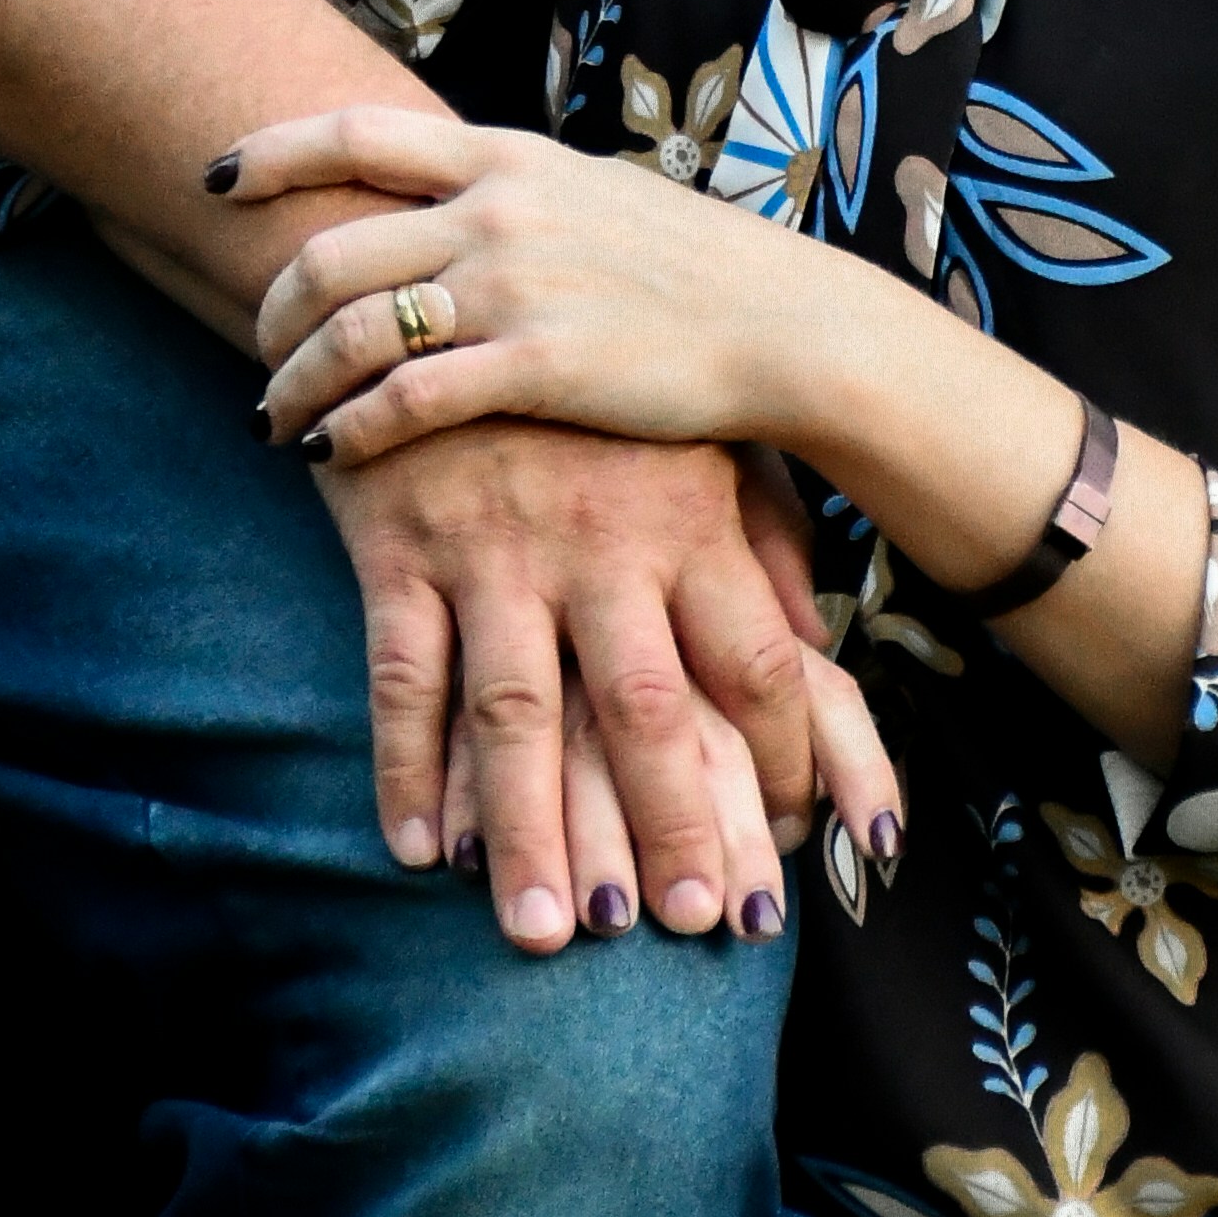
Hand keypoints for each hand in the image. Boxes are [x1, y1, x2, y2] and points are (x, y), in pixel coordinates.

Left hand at [226, 107, 820, 466]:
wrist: (779, 322)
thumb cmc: (687, 266)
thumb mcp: (591, 190)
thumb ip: (509, 191)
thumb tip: (443, 196)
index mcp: (507, 157)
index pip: (358, 133)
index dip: (273, 153)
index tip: (218, 179)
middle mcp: (498, 211)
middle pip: (333, 250)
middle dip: (272, 307)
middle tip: (255, 349)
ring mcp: (515, 288)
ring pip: (354, 330)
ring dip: (294, 381)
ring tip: (274, 418)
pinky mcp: (537, 368)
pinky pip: (407, 399)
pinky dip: (349, 427)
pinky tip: (327, 452)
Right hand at [321, 414, 903, 956]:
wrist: (443, 282)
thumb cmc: (591, 382)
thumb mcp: (695, 435)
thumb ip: (759, 541)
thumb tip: (820, 656)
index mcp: (688, 513)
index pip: (760, 659)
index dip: (789, 761)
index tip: (802, 846)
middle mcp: (598, 538)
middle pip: (646, 707)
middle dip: (672, 824)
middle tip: (691, 927)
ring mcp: (492, 545)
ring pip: (517, 713)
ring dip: (531, 832)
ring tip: (546, 935)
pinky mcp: (397, 545)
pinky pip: (403, 675)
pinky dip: (406, 769)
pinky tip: (418, 853)